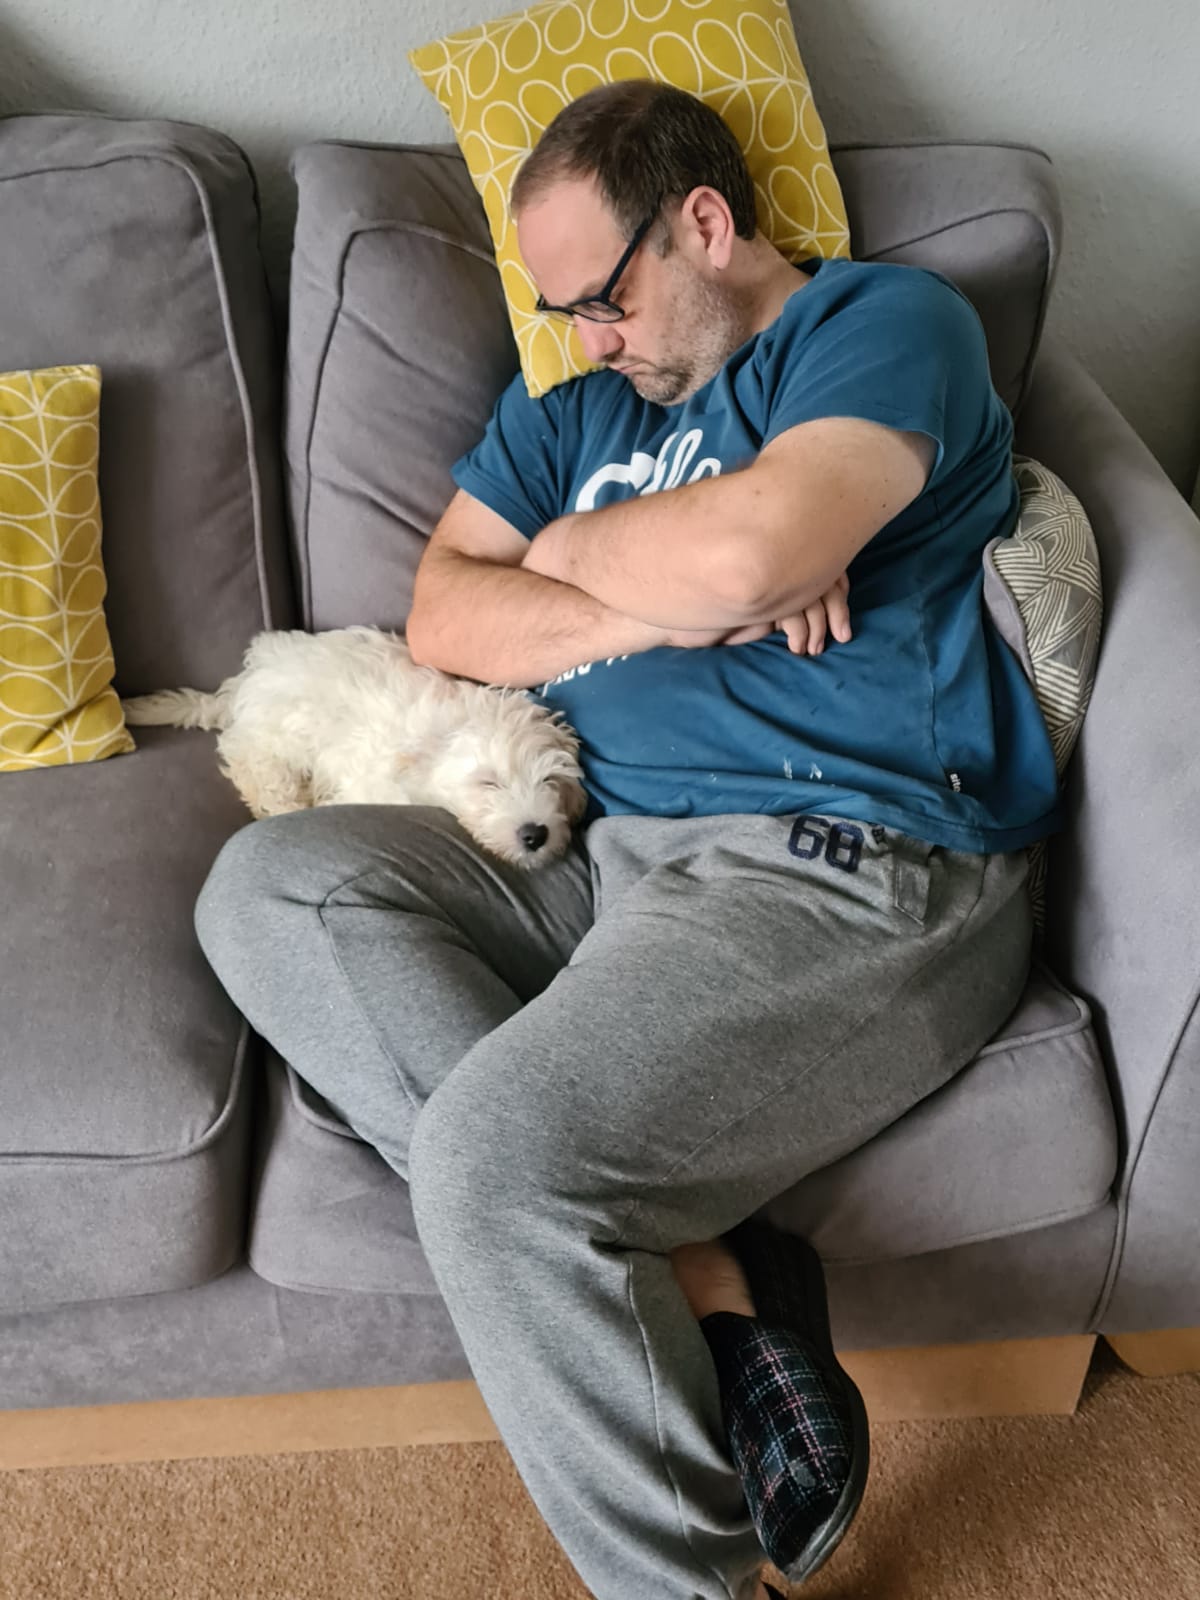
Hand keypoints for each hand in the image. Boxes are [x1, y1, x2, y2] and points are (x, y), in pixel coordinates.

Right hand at [647, 574, 851, 652]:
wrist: (672, 616)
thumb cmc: (711, 612)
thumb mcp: (755, 608)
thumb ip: (780, 601)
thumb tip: (815, 612)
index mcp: (777, 556)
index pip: (822, 562)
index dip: (838, 591)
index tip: (841, 622)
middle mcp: (774, 560)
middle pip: (823, 575)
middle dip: (837, 610)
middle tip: (842, 636)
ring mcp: (764, 574)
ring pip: (812, 593)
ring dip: (819, 626)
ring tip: (812, 649)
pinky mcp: (755, 593)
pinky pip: (792, 609)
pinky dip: (800, 632)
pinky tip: (796, 648)